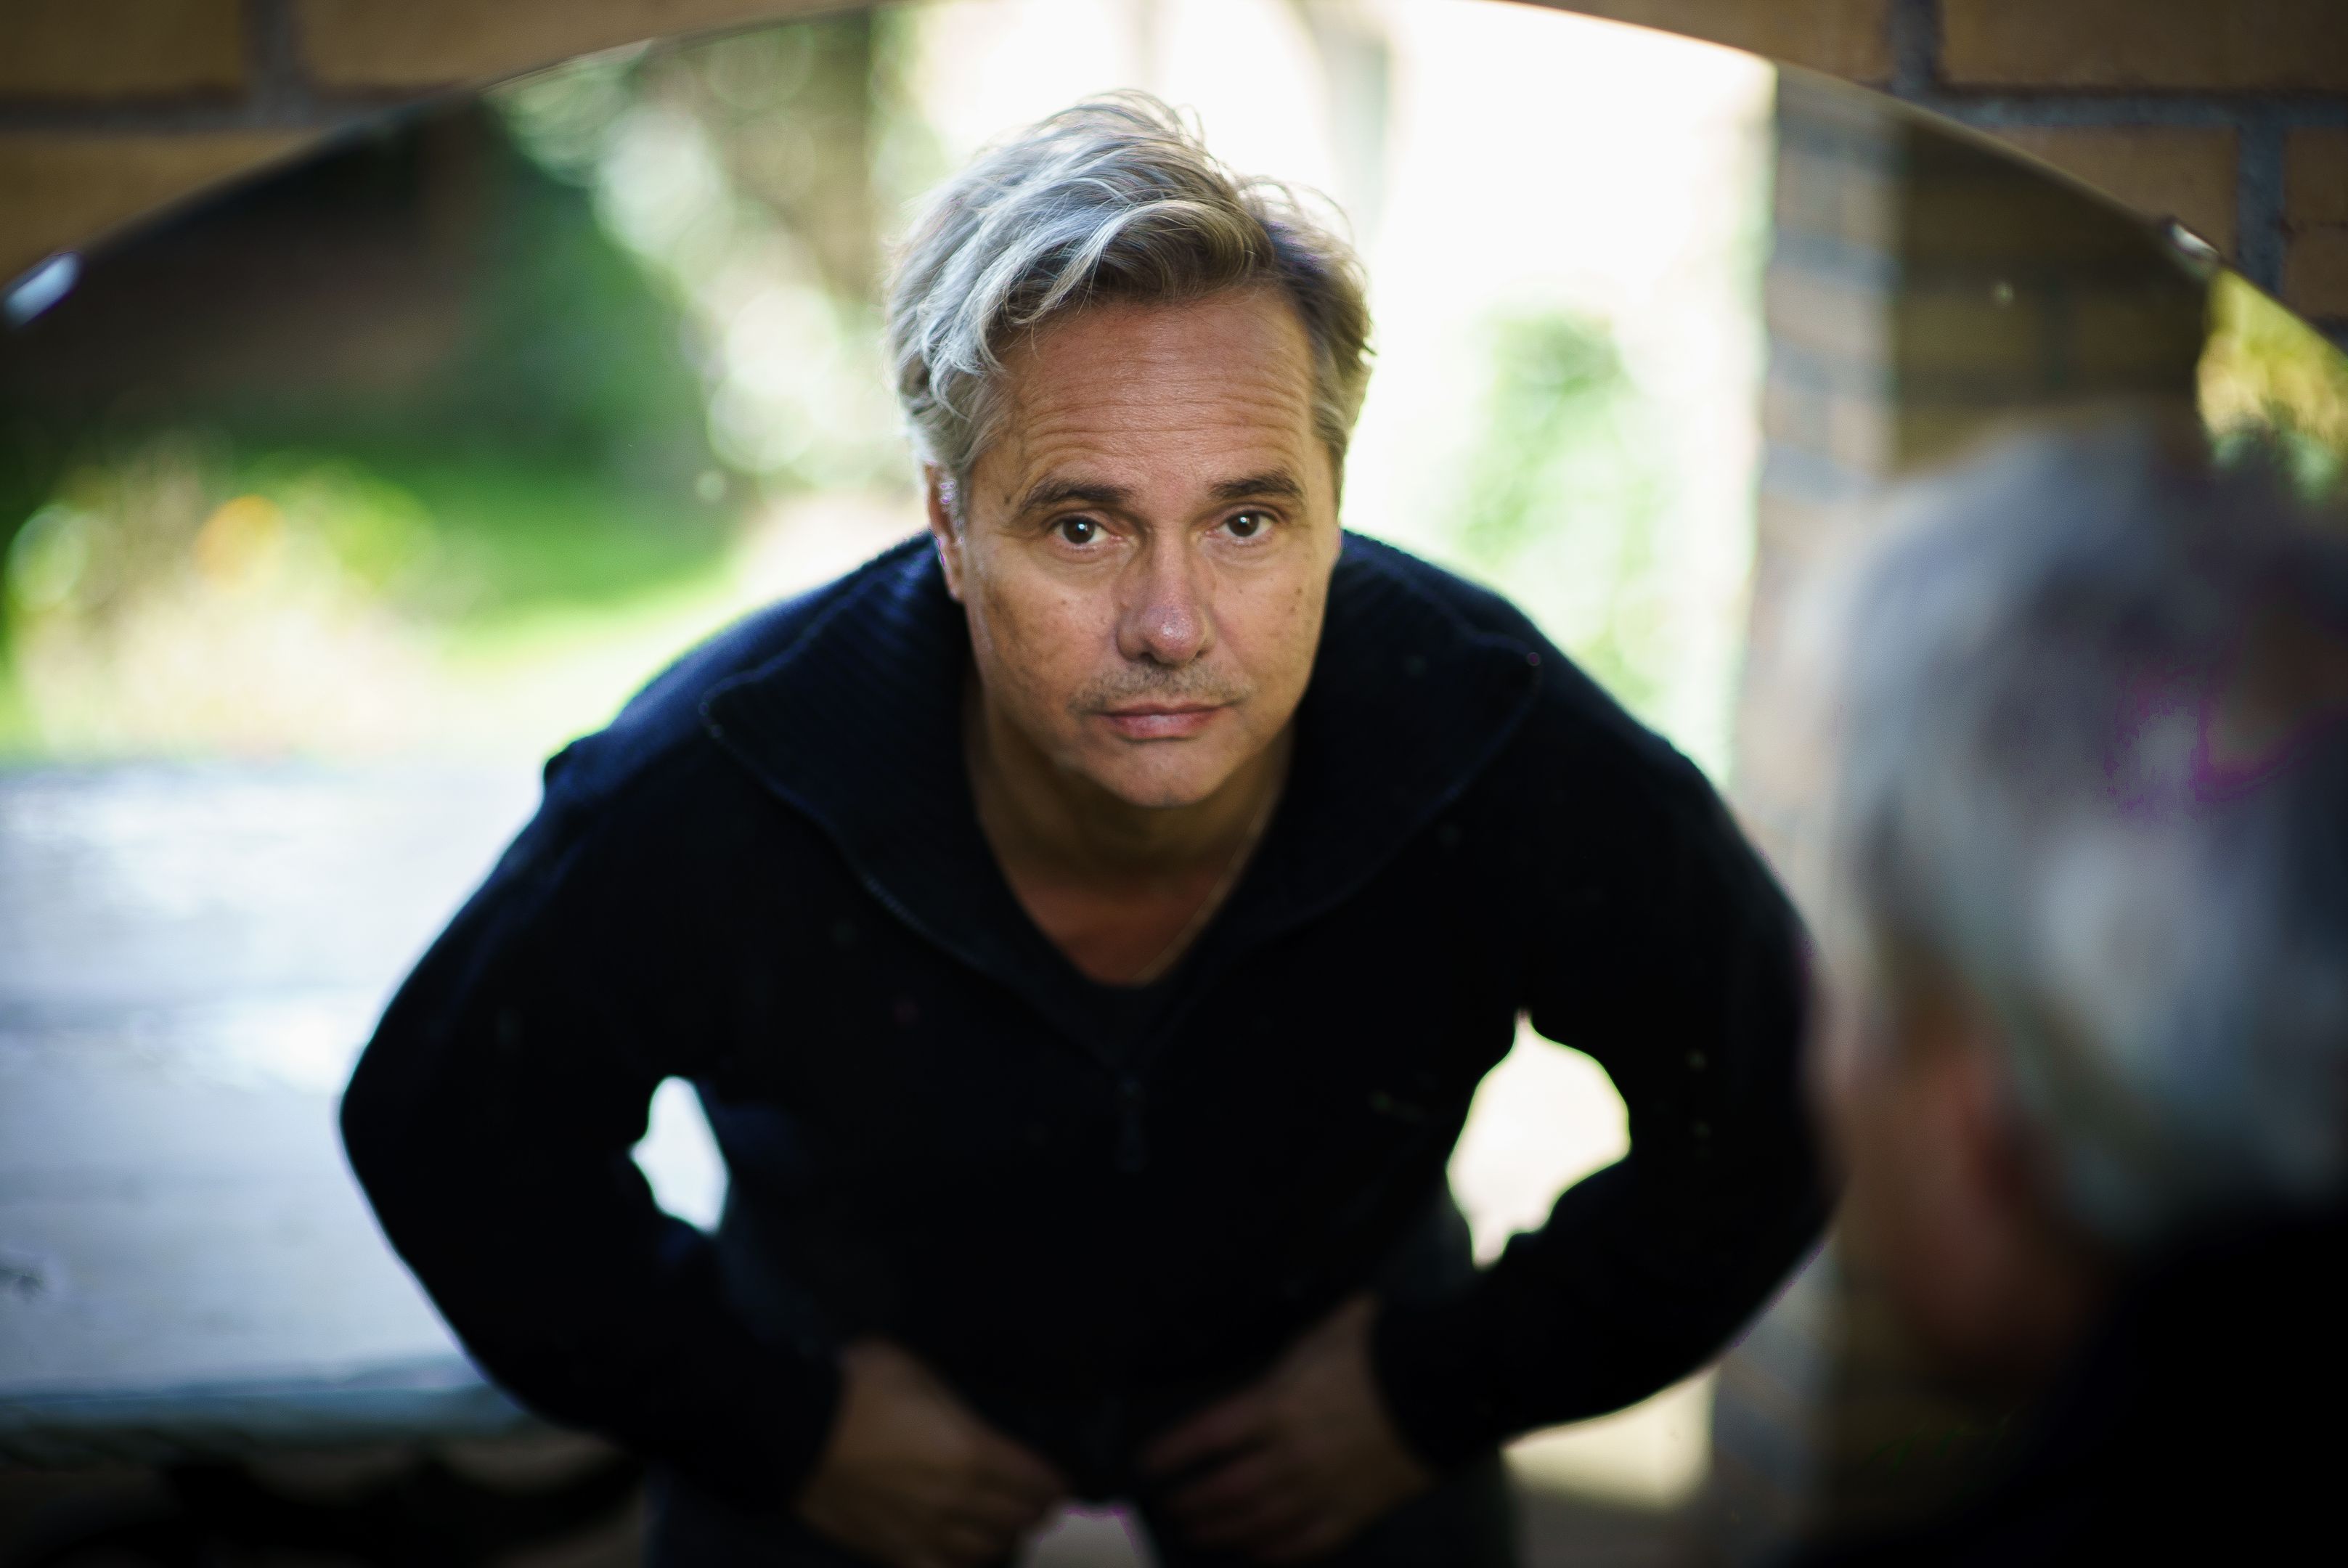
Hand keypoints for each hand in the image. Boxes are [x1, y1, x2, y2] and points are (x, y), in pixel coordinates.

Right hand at [797, 1338, 1068, 1567]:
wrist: (791, 1428)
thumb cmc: (859, 1386)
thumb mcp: (921, 1374)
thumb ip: (959, 1411)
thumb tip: (979, 1434)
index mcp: (971, 1451)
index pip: (1035, 1479)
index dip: (1054, 1483)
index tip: (1063, 1484)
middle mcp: (957, 1500)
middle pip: (1018, 1520)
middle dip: (1037, 1513)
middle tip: (1043, 1507)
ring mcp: (925, 1533)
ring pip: (986, 1551)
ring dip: (1004, 1540)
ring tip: (1009, 1530)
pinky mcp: (892, 1553)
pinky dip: (962, 1566)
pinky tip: (967, 1558)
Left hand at [1142, 1295, 1432, 1561]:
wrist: (1447, 1383)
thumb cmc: (1384, 1346)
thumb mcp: (1325, 1331)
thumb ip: (1289, 1356)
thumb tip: (1271, 1365)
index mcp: (1278, 1405)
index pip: (1206, 1436)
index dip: (1171, 1453)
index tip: (1147, 1464)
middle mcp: (1291, 1454)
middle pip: (1224, 1490)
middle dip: (1190, 1502)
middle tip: (1169, 1507)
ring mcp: (1323, 1488)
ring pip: (1258, 1523)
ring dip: (1221, 1531)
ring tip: (1198, 1533)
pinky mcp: (1355, 1511)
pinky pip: (1305, 1542)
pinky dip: (1274, 1552)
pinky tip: (1255, 1554)